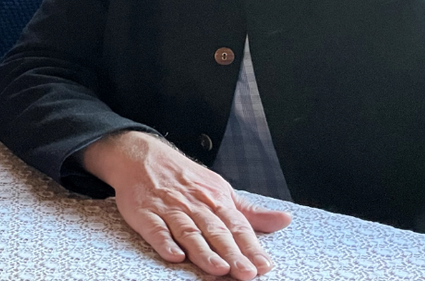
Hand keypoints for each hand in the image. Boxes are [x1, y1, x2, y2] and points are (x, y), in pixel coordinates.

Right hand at [82, 131, 291, 279]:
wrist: (139, 155)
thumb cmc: (183, 176)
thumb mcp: (220, 188)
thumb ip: (250, 211)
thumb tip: (284, 220)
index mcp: (215, 199)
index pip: (237, 226)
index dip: (251, 247)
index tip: (264, 265)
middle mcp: (194, 205)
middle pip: (215, 232)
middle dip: (232, 253)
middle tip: (246, 273)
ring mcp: (168, 209)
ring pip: (188, 232)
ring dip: (203, 251)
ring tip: (218, 268)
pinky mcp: (144, 214)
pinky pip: (155, 230)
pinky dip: (164, 242)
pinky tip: (174, 255)